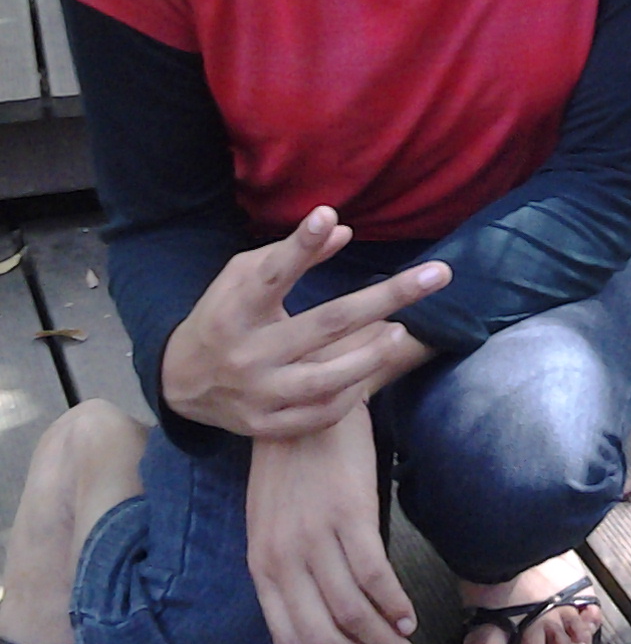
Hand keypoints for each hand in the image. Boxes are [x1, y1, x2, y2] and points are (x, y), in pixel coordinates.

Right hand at [162, 205, 447, 438]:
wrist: (179, 383)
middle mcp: (246, 353)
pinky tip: (374, 370)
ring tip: (403, 333)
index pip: (270, 275)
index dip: (299, 247)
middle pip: (325, 324)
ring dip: (372, 356)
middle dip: (386, 298)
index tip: (327, 216)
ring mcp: (257, 394)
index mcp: (234, 310)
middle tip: (438, 274)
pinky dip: (351, 393)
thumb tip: (342, 230)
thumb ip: (291, 254)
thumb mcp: (243, 278)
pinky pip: (321, 413)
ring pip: (326, 379)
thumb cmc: (226, 315)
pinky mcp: (266, 426)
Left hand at [247, 404, 420, 643]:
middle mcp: (282, 559)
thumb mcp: (274, 525)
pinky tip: (407, 618)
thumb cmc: (292, 466)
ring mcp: (314, 537)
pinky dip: (393, 604)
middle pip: (322, 637)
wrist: (306, 405)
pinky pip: (373, 573)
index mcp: (261, 566)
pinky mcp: (348, 512)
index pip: (287, 641)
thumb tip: (317, 619)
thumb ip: (289, 571)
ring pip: (351, 613)